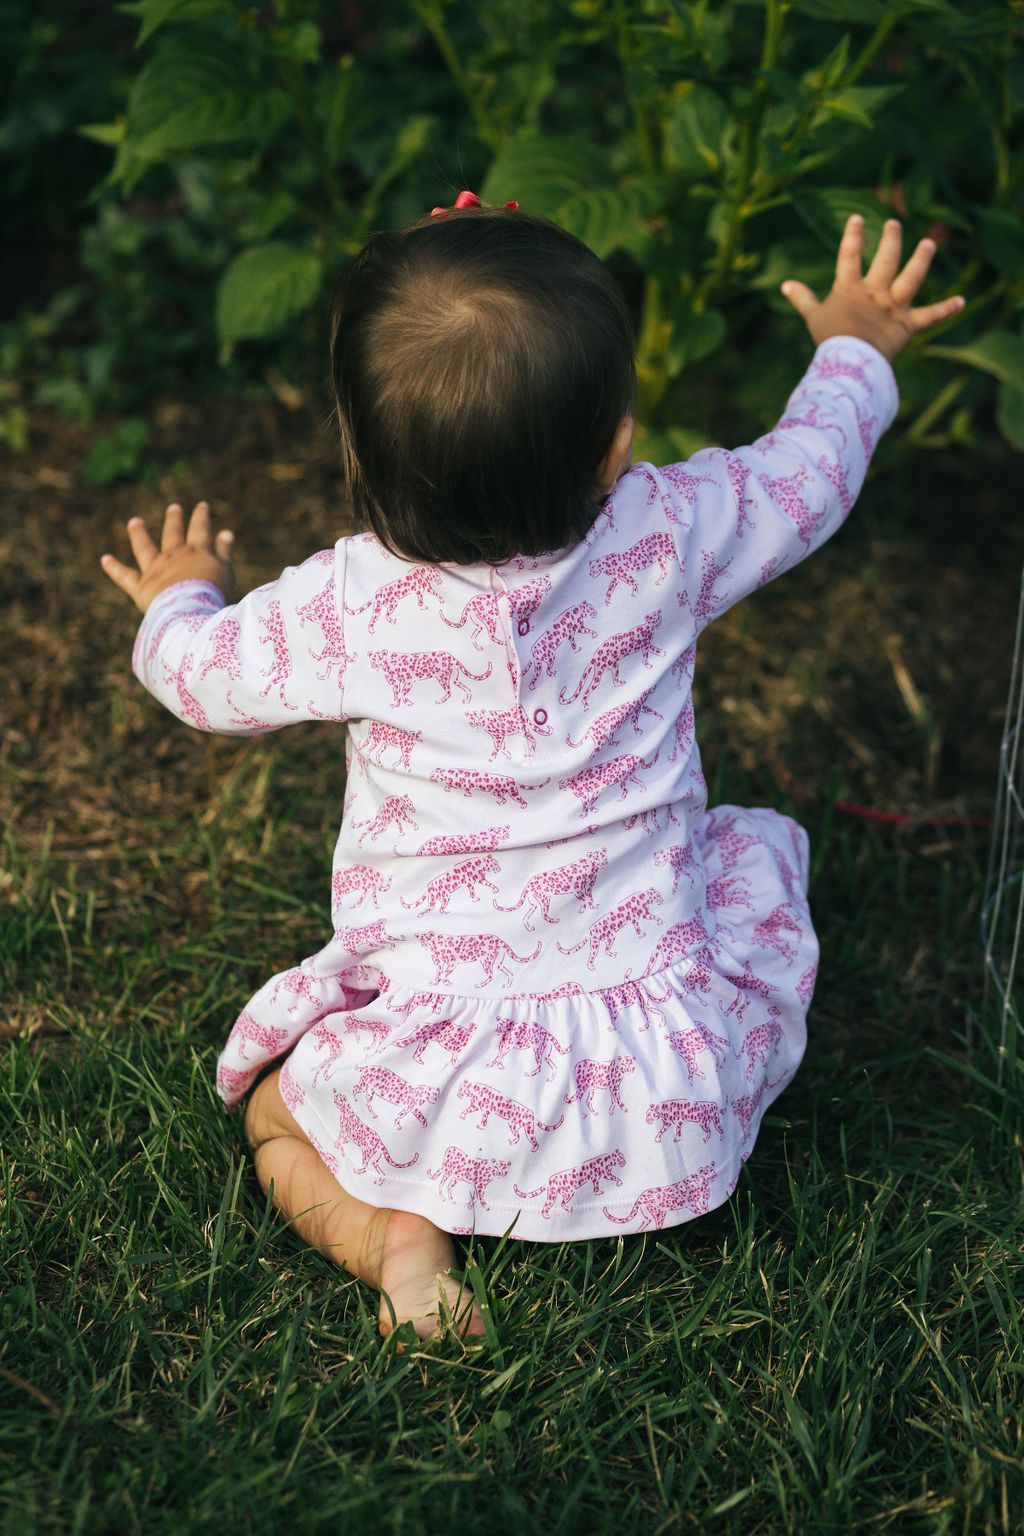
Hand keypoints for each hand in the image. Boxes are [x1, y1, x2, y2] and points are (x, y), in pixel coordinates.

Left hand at [100, 500, 236, 614]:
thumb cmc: (213, 593)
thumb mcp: (225, 571)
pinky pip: (125, 576)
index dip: (201, 517)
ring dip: (139, 534)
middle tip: (174, 508)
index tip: (201, 505)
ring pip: (145, 547)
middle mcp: (174, 556)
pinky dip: (114, 568)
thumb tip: (226, 532)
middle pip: (172, 534)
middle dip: (173, 520)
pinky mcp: (141, 587)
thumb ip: (224, 552)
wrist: (190, 610)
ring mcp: (155, 569)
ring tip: (134, 521)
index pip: (200, 530)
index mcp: (197, 552)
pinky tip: (105, 559)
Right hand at [780, 214, 965, 362]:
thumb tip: (785, 284)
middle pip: (885, 259)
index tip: (857, 218)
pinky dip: (946, 309)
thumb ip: (802, 299)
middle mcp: (874, 293)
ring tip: (929, 243)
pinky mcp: (908, 326)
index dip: (852, 235)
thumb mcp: (813, 317)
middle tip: (894, 224)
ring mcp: (893, 307)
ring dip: (921, 259)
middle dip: (890, 239)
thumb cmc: (829, 341)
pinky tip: (961, 301)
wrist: (849, 362)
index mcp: (850, 289)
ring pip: (911, 278)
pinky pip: (930, 316)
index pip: (849, 256)